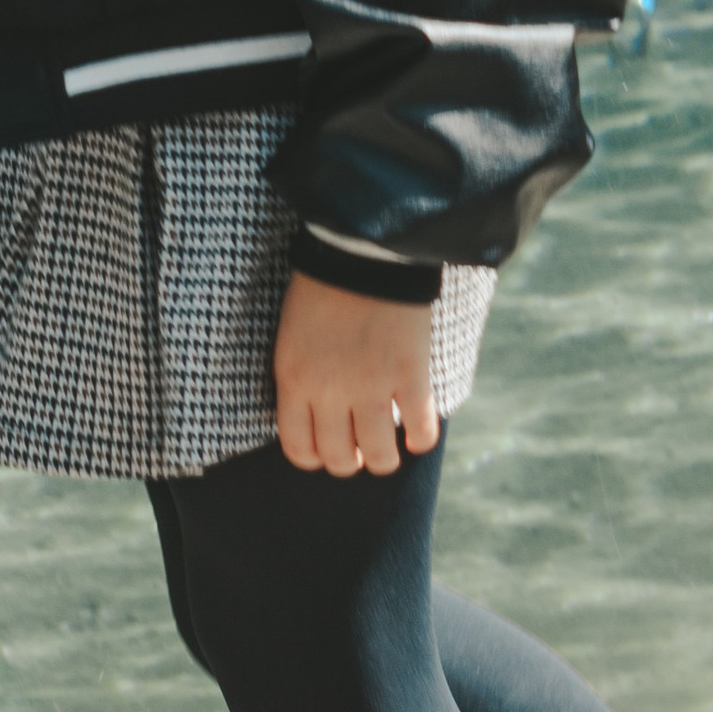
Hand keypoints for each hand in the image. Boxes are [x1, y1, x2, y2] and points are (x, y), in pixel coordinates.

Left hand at [274, 267, 440, 475]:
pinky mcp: (409, 376)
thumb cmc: (320, 288)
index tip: (326, 449)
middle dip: (350, 460)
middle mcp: (328, 391)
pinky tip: (417, 433)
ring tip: (388, 445)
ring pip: (379, 457)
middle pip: (339, 459)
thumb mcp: (292, 336)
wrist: (361, 251)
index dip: (314, 457)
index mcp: (293, 378)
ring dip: (384, 458)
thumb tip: (314, 418)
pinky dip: (420, 439)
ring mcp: (370, 386)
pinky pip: (420, 431)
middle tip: (359, 446)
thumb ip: (301, 378)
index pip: (298, 448)